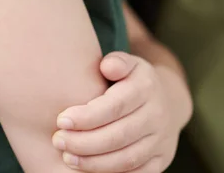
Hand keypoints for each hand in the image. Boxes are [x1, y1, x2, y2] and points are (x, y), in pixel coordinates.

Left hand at [52, 52, 179, 171]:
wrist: (165, 102)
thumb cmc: (132, 81)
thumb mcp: (128, 64)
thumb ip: (117, 61)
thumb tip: (107, 66)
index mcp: (147, 87)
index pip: (116, 106)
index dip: (87, 116)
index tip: (61, 120)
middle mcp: (157, 115)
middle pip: (119, 135)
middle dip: (84, 142)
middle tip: (58, 141)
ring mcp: (161, 140)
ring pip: (126, 159)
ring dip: (93, 162)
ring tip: (67, 157)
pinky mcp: (160, 160)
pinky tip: (87, 168)